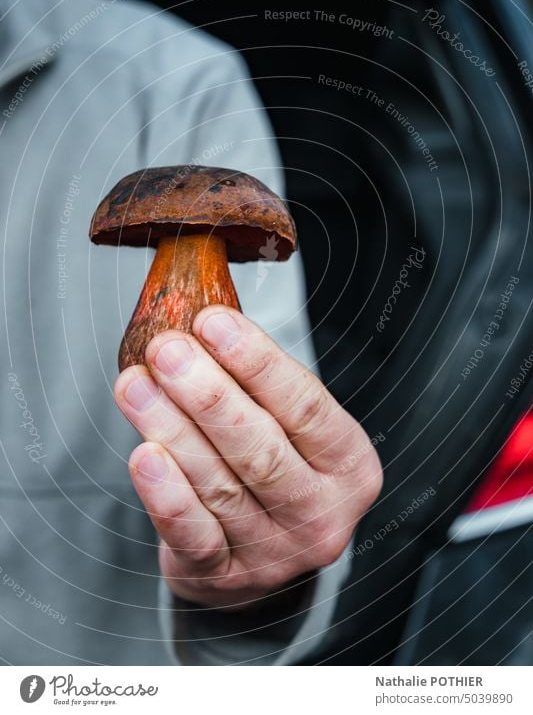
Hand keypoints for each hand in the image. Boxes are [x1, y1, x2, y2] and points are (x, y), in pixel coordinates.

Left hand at [114, 306, 382, 608]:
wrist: (258, 551)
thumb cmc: (274, 464)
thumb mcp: (289, 426)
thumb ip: (257, 384)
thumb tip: (199, 325)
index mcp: (349, 465)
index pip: (306, 405)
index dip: (257, 361)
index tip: (212, 321)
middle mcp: (321, 514)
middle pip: (262, 448)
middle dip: (208, 394)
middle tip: (167, 350)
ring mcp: (276, 553)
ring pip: (220, 486)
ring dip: (171, 428)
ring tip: (136, 385)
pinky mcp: (226, 578)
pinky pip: (194, 537)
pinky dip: (167, 496)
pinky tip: (143, 455)